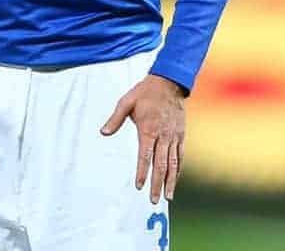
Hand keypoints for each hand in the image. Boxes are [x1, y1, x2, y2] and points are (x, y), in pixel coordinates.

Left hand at [99, 74, 186, 203]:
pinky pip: (180, 156)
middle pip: (160, 165)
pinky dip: (178, 170)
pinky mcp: (180, 135)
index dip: (142, 172)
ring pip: (173, 163)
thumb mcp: (126, 101)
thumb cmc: (144, 93)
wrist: (169, 83)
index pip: (145, 156)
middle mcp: (163, 135)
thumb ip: (115, 119)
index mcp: (148, 129)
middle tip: (154, 200)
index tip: (139, 186)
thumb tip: (103, 133)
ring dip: (170, 181)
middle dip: (157, 184)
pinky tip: (174, 180)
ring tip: (168, 197)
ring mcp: (173, 136)